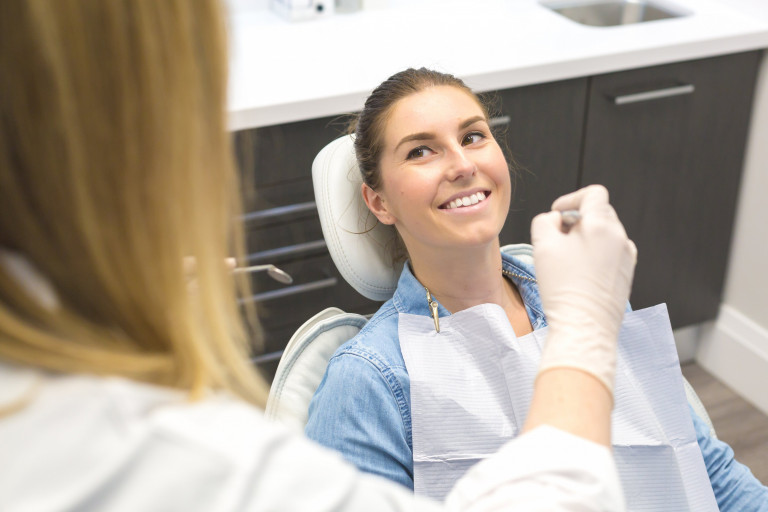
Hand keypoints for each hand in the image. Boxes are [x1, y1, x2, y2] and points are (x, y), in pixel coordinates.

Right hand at [530, 185, 636, 391]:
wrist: (584, 327)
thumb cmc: (563, 288)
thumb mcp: (542, 246)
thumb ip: (545, 221)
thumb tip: (556, 219)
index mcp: (601, 224)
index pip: (593, 194)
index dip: (570, 199)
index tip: (557, 213)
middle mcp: (620, 237)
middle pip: (598, 213)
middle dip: (576, 221)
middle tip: (556, 240)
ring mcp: (627, 256)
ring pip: (604, 234)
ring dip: (586, 239)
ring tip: (566, 261)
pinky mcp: (626, 274)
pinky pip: (610, 253)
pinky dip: (596, 255)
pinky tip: (580, 274)